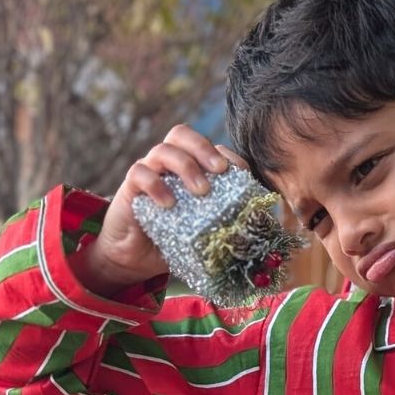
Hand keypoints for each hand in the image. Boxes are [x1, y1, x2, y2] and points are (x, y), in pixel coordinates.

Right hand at [85, 125, 248, 291]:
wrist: (136, 259)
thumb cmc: (175, 242)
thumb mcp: (205, 231)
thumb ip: (227, 222)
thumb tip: (264, 227)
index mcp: (190, 169)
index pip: (209, 148)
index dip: (228, 154)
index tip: (243, 172)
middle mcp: (169, 165)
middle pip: (183, 134)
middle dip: (204, 148)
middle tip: (220, 170)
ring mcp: (149, 172)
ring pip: (164, 150)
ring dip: (186, 165)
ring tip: (201, 190)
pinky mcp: (129, 187)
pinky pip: (140, 172)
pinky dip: (155, 184)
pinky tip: (168, 203)